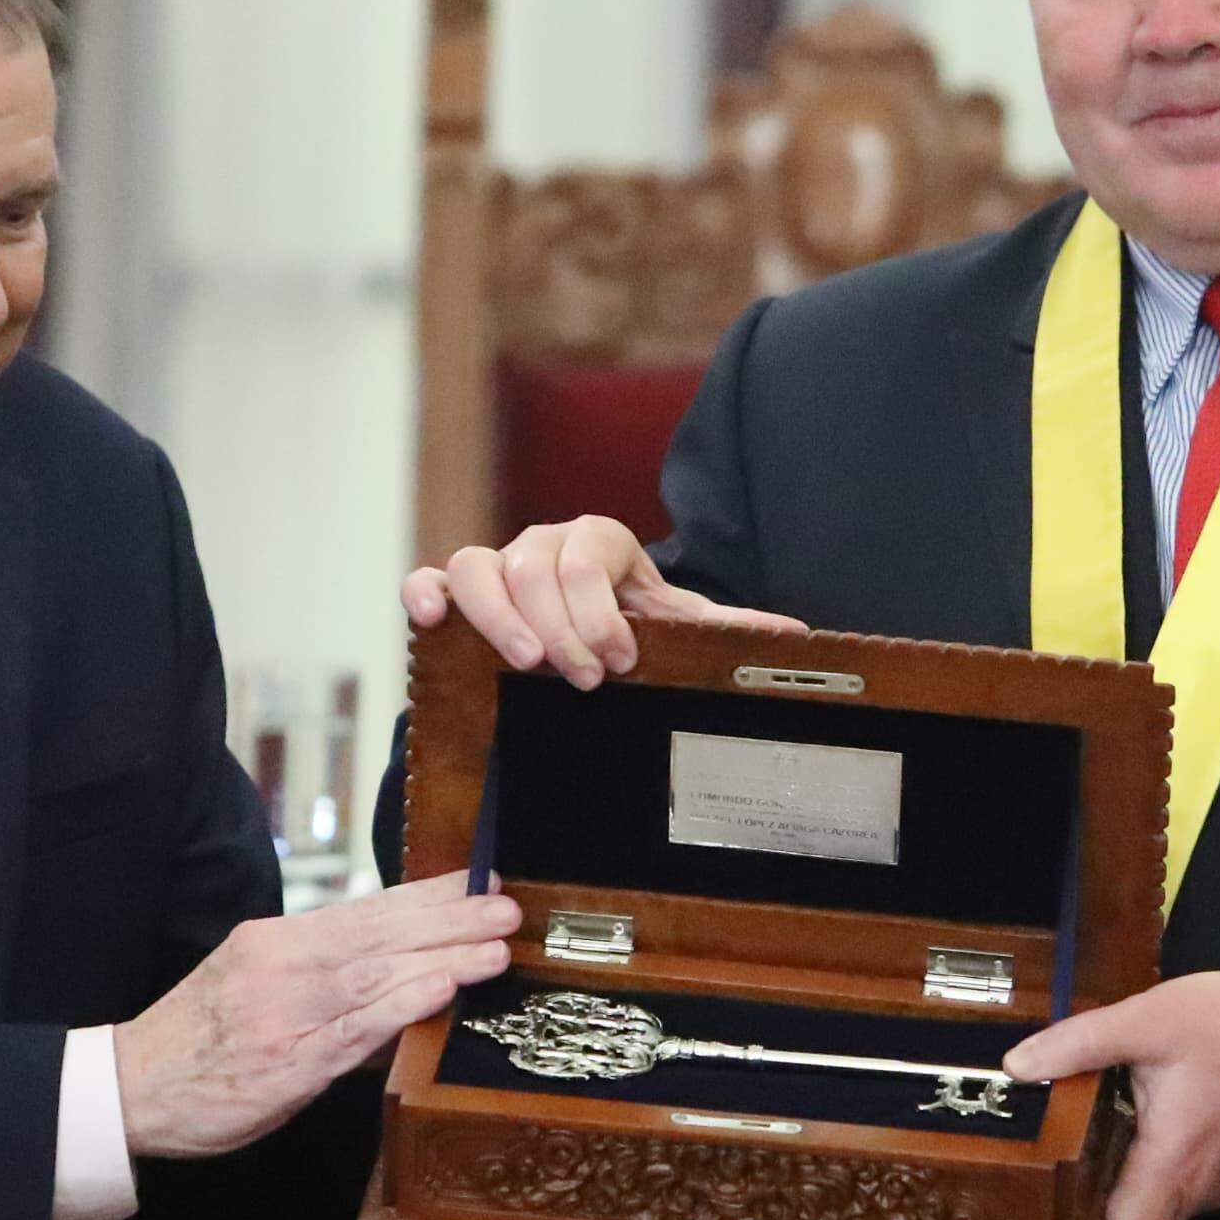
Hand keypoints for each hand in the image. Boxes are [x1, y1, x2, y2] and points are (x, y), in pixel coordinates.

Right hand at [116, 872, 520, 1157]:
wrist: (128, 1091)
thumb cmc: (199, 1040)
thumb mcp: (253, 983)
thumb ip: (323, 975)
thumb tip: (402, 969)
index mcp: (276, 941)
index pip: (366, 909)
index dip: (428, 896)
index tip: (479, 881)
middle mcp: (282, 966)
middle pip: (380, 934)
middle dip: (450, 919)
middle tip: (506, 906)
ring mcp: (286, 1014)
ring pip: (375, 975)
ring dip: (443, 958)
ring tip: (495, 948)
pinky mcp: (288, 1064)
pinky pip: (355, 1030)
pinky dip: (402, 1005)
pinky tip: (442, 991)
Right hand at [401, 518, 802, 688]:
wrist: (583, 633)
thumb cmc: (629, 627)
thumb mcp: (675, 626)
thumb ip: (722, 629)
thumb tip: (794, 634)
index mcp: (599, 542)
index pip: (590, 556)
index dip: (601, 609)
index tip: (621, 660)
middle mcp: (542, 543)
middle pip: (535, 566)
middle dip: (561, 626)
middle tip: (584, 677)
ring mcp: (496, 564)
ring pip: (478, 566)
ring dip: (500, 617)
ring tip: (526, 664)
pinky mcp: (455, 592)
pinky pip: (430, 577)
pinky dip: (425, 594)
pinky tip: (430, 621)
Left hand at [1005, 970, 1219, 1219]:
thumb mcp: (1144, 1021)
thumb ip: (1076, 1045)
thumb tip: (1019, 1064)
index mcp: (1172, 1163)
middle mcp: (1199, 1188)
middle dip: (1094, 1219)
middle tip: (1050, 1180)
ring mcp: (1219, 1182)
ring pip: (1158, 1215)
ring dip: (1123, 1195)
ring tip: (1084, 1154)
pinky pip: (1179, 1192)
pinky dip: (1151, 1178)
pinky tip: (1127, 1137)